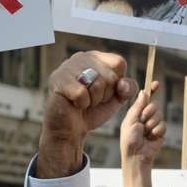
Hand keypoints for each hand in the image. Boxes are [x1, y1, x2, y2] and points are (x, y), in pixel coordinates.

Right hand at [37, 51, 137, 177]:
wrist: (71, 128)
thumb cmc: (92, 111)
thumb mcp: (116, 98)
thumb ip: (128, 88)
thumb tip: (122, 84)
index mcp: (95, 57)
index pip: (118, 63)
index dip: (116, 83)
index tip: (105, 92)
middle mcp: (80, 57)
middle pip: (110, 75)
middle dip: (105, 95)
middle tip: (91, 100)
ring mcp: (67, 66)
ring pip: (96, 84)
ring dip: (93, 100)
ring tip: (83, 102)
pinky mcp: (57, 79)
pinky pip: (82, 93)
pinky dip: (82, 104)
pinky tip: (74, 104)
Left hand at [121, 82, 165, 166]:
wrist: (136, 155)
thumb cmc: (129, 139)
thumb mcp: (130, 121)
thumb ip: (138, 106)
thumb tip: (144, 92)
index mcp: (136, 113)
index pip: (145, 99)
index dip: (151, 90)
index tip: (156, 83)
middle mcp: (145, 116)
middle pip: (153, 105)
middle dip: (148, 113)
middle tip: (141, 123)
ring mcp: (153, 124)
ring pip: (159, 115)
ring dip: (151, 124)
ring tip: (145, 133)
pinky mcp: (160, 131)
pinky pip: (163, 125)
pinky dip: (157, 131)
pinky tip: (151, 137)